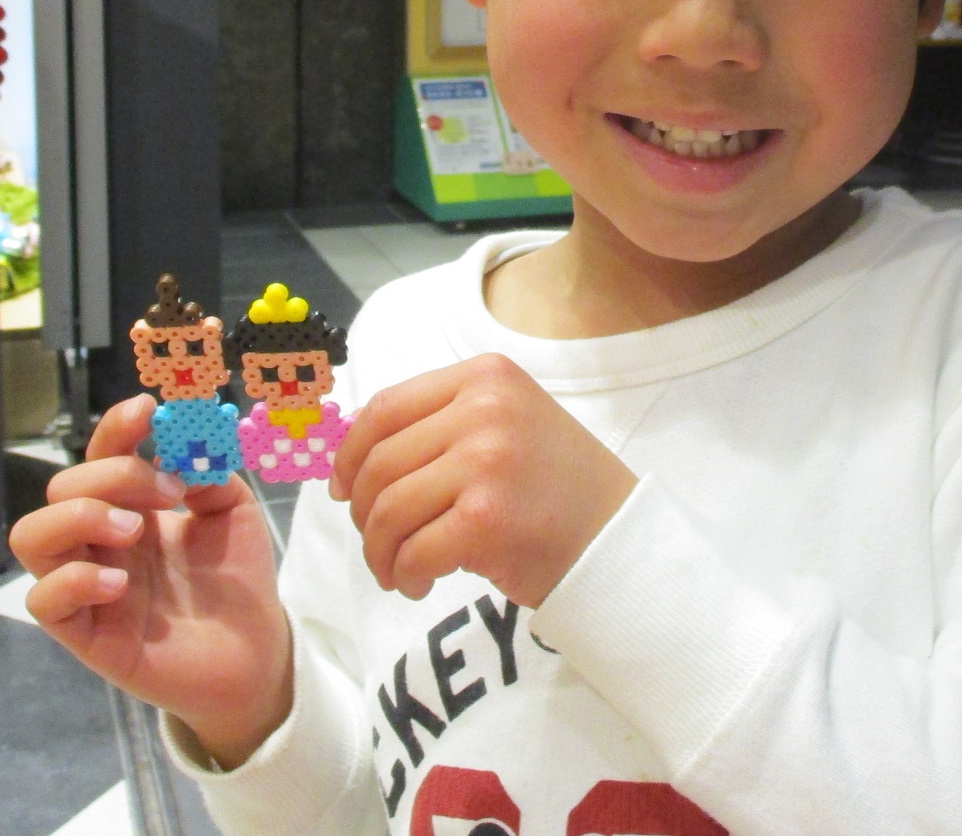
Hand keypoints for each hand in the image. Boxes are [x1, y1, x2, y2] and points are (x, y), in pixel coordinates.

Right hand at [10, 394, 291, 765]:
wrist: (255, 651)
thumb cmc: (237, 581)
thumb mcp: (233, 509)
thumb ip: (205, 470)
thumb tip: (177, 442)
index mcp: (131, 508)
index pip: (100, 457)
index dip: (115, 429)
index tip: (147, 412)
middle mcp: (100, 542)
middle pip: (62, 487)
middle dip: (113, 475)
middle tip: (167, 494)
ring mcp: (87, 587)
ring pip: (32, 536)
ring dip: (79, 516)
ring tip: (133, 530)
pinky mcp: (85, 635)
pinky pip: (43, 601)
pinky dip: (73, 580)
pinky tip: (118, 582)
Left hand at [330, 354, 637, 606]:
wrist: (619, 538)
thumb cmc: (556, 487)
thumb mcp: (506, 423)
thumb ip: (442, 422)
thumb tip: (352, 445)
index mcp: (486, 376)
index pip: (387, 406)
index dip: (350, 451)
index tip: (341, 486)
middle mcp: (485, 409)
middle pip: (380, 461)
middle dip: (362, 511)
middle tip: (376, 541)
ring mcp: (486, 462)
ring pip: (388, 509)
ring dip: (379, 550)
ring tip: (394, 570)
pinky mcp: (486, 519)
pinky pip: (413, 551)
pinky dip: (403, 575)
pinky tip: (418, 584)